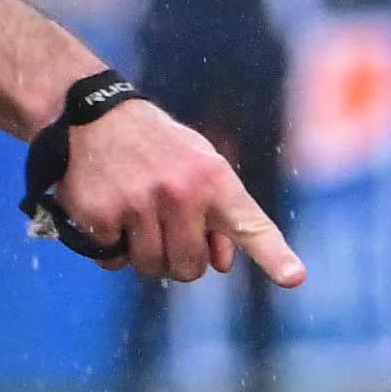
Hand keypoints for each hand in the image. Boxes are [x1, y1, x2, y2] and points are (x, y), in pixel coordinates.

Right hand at [53, 93, 307, 286]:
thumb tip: (223, 264)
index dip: (273, 255)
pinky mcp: (101, 214)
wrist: (96, 115)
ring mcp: (140, 203)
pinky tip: (108, 215)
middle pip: (190, 269)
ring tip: (136, 218)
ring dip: (142, 255)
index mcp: (214, 179)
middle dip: (178, 260)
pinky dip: (109, 247)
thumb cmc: (160, 149)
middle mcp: (181, 192)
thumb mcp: (200, 167)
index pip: (250, 224)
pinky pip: (112, 260)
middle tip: (165, 230)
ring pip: (150, 267)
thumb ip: (219, 214)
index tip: (294, 277)